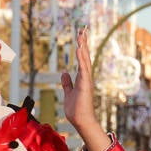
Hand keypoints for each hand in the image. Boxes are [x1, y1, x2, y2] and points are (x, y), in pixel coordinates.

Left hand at [62, 28, 106, 150]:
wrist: (81, 121)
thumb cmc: (76, 110)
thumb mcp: (68, 93)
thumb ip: (67, 83)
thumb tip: (64, 73)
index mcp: (82, 78)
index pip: (82, 59)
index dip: (81, 47)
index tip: (80, 36)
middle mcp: (86, 77)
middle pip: (85, 56)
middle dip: (84, 43)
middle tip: (83, 29)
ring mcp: (86, 80)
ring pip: (85, 60)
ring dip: (83, 47)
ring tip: (81, 35)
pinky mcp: (85, 85)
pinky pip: (83, 69)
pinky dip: (82, 58)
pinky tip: (80, 49)